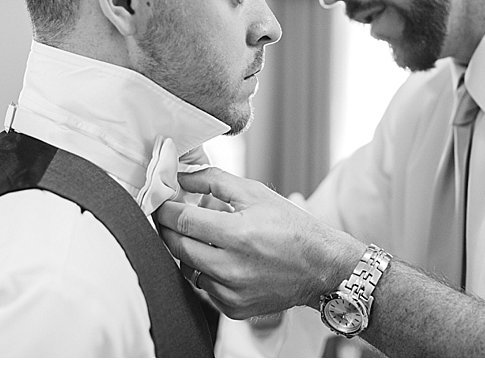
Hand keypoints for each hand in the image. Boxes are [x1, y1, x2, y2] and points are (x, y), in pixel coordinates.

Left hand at [155, 167, 364, 318]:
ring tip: (202, 237)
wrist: (322, 267)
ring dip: (187, 251)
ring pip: (187, 269)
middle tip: (172, 216)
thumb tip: (183, 175)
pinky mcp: (233, 308)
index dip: (166, 208)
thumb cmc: (292, 228)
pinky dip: (205, 272)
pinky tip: (220, 259)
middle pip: (177, 246)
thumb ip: (215, 180)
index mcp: (237, 234)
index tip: (163, 202)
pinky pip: (203, 288)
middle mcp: (231, 267)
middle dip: (169, 228)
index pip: (182, 221)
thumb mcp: (256, 193)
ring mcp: (231, 292)